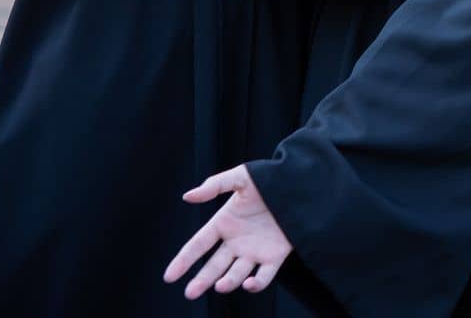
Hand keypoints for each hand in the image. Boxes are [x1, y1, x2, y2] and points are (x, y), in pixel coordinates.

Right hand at [163, 165, 291, 299]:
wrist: (301, 184)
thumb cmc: (270, 178)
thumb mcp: (241, 176)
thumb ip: (215, 185)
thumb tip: (187, 196)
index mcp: (224, 223)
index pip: (198, 245)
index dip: (183, 260)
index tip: (169, 276)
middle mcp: (236, 241)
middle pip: (213, 266)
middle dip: (201, 280)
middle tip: (190, 293)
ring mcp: (254, 251)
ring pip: (235, 274)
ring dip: (227, 283)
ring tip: (220, 286)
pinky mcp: (274, 257)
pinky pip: (263, 277)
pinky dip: (256, 284)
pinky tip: (249, 283)